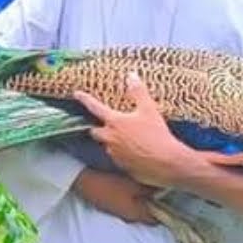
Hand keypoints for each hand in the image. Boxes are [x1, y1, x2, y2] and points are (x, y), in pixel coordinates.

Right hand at [72, 168, 158, 224]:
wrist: (85, 183)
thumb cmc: (111, 185)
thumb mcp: (134, 185)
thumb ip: (151, 190)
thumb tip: (164, 190)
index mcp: (138, 214)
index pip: (157, 219)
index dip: (165, 209)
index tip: (169, 197)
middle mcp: (130, 218)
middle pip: (147, 214)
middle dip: (154, 203)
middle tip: (159, 188)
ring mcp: (120, 213)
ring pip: (137, 208)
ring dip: (143, 200)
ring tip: (147, 185)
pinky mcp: (112, 206)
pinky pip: (128, 204)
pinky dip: (133, 198)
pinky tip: (131, 186)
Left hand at [73, 70, 206, 188]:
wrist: (166, 162)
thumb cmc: (156, 134)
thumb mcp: (149, 109)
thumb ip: (138, 92)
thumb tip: (131, 75)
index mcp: (115, 123)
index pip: (95, 107)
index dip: (85, 99)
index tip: (76, 94)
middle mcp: (110, 139)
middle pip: (95, 131)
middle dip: (97, 127)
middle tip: (105, 124)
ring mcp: (114, 154)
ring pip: (107, 145)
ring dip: (111, 141)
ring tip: (124, 138)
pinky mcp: (122, 166)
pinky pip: (117, 157)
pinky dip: (121, 153)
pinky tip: (133, 151)